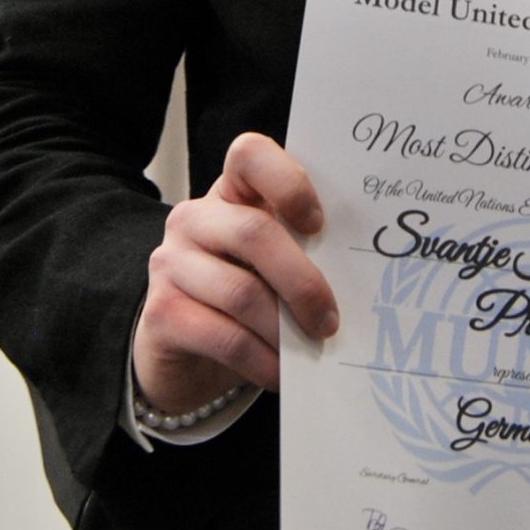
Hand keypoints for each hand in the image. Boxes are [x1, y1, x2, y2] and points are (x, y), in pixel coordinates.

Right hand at [132, 131, 336, 414]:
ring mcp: (171, 263)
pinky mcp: (161, 313)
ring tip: (311, 350)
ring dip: (285, 330)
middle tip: (331, 320)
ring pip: (241, 293)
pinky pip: (225, 338)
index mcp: (230, 192)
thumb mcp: (274, 262)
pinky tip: (281, 374)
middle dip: (302, 282)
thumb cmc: (247, 292)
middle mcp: (194, 218)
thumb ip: (305, 251)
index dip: (288, 182)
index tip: (319, 224)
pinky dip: (263, 361)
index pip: (249, 155)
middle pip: (253, 233)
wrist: (185, 347)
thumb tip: (367, 276)